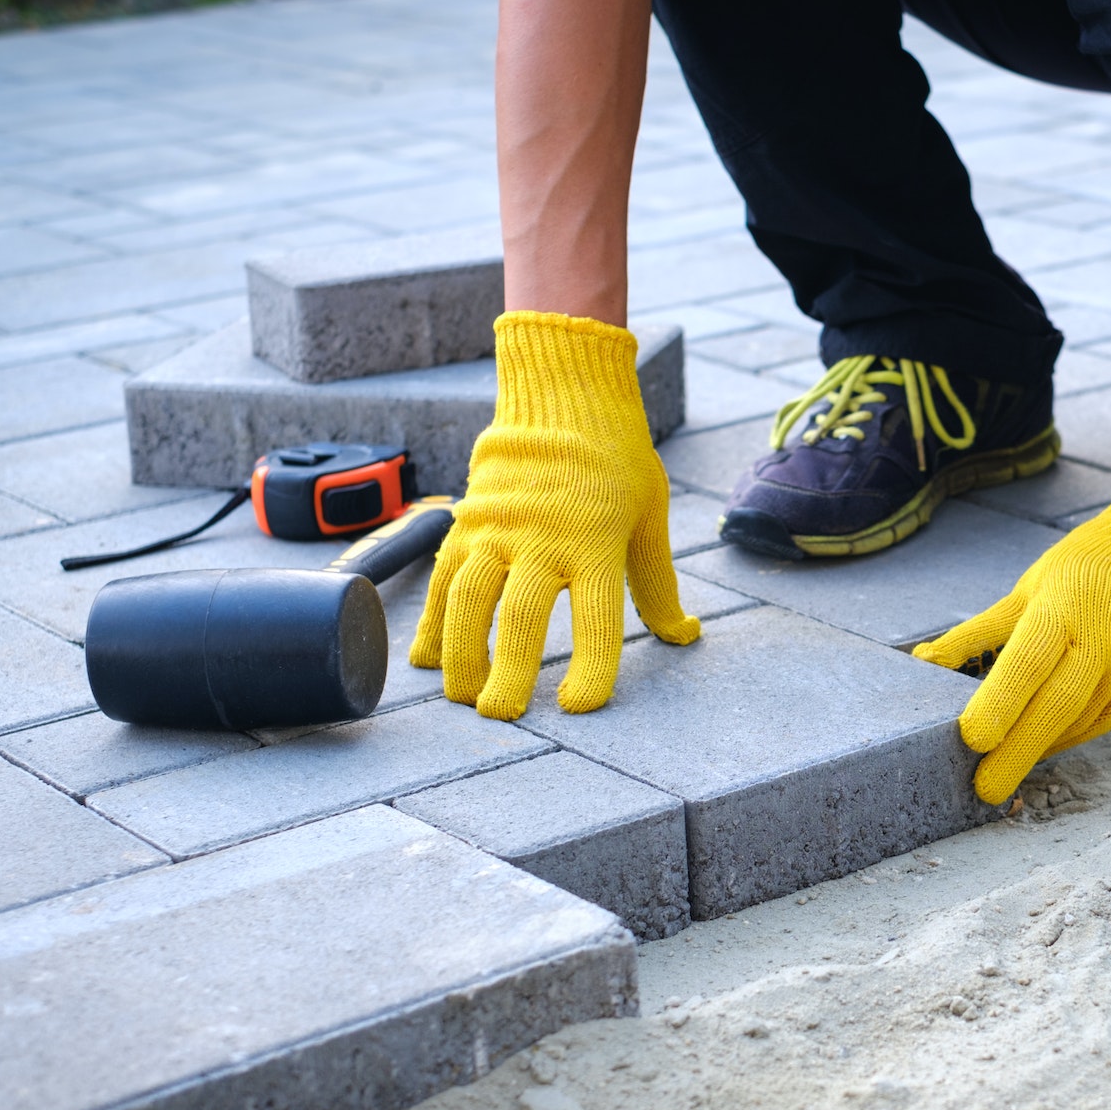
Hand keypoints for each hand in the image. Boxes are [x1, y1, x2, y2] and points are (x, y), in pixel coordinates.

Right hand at [411, 311, 697, 719]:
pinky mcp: (466, 521)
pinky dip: (431, 621)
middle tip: (502, 715)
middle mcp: (544, 539)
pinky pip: (443, 577)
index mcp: (598, 543)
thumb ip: (657, 584)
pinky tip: (427, 659)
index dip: (590, 668)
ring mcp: (498, 529)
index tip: (578, 706)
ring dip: (460, 654)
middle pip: (519, 618)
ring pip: (467, 601)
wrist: (563, 394)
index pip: (596, 619)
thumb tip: (684, 635)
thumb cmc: (617, 460)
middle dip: (507, 673)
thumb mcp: (650, 518)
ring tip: (463, 696)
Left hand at [914, 471, 1110, 803]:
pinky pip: (1096, 724)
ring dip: (1036, 747)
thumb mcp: (1026, 590)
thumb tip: (923, 663)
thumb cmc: (1081, 572)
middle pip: (1057, 706)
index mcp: (1066, 608)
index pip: (1030, 661)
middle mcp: (1105, 641)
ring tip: (1000, 767)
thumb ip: (977, 632)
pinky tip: (1039, 743)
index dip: (1001, 703)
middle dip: (1018, 752)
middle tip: (984, 789)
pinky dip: (1062, 738)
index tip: (972, 739)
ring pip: (1076, 723)